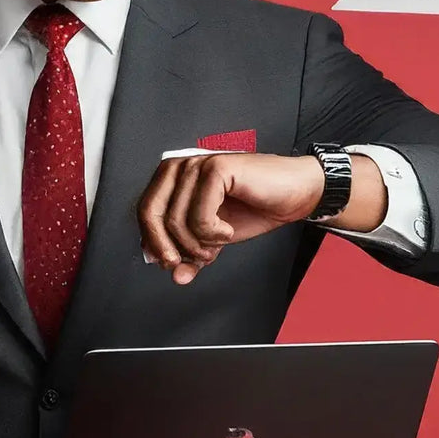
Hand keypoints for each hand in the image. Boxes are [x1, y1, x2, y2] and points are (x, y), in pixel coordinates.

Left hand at [137, 152, 324, 284]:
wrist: (293, 194)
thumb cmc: (254, 207)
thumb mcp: (213, 238)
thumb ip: (190, 252)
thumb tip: (173, 272)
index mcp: (173, 178)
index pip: (144, 211)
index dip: (153, 242)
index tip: (169, 263)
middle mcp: (180, 166)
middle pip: (151, 213)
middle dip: (167, 246)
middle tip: (187, 260)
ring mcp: (197, 164)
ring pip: (176, 219)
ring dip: (198, 243)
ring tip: (218, 241)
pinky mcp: (216, 169)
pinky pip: (200, 216)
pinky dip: (215, 233)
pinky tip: (228, 230)